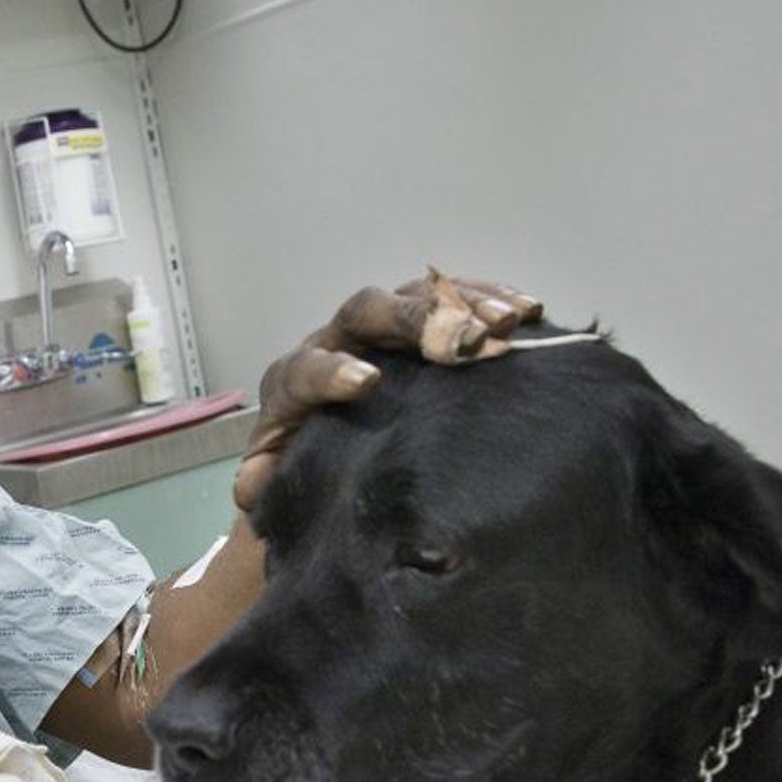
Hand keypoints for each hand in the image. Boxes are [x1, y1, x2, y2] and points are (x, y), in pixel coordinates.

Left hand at [236, 272, 542, 509]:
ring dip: (464, 303)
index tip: (366, 383)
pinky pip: (454, 294)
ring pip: (416, 293)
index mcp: (295, 382)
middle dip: (415, 320)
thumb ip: (265, 484)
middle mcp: (335, 339)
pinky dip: (489, 297)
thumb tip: (254, 488)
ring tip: (510, 320)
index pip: (306, 367)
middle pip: (367, 312)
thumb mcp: (279, 481)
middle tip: (463, 340)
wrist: (323, 442)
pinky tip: (527, 310)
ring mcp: (380, 324)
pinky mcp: (419, 318)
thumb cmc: (305, 464)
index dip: (332, 371)